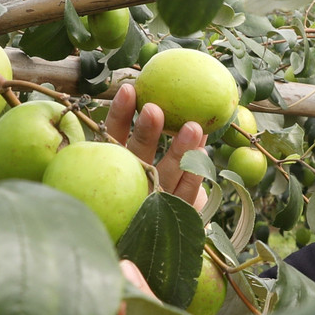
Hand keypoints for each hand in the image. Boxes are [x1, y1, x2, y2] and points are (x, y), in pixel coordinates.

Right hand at [106, 82, 207, 208]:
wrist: (159, 231)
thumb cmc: (148, 180)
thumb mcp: (141, 152)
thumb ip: (149, 125)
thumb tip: (168, 83)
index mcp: (115, 165)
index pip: (112, 137)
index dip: (120, 115)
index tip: (129, 89)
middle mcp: (129, 185)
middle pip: (137, 157)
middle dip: (146, 133)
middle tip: (154, 109)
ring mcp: (151, 204)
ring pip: (165, 176)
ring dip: (179, 151)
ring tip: (194, 127)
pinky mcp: (174, 218)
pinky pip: (185, 196)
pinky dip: (194, 175)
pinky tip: (202, 153)